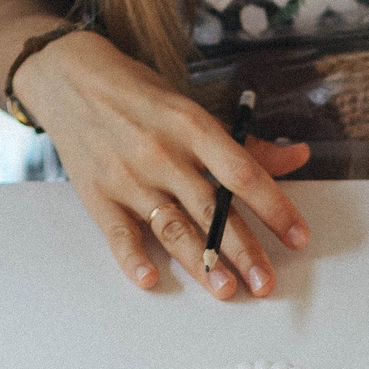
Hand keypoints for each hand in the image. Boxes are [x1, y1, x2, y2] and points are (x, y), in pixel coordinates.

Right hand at [21, 31, 311, 299]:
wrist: (70, 78)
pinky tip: (150, 280)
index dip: (274, 208)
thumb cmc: (141, 98)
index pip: (243, 174)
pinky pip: (119, 233)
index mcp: (193, 127)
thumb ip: (244, 144)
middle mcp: (163, 153)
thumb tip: (297, 157)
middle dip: (243, 251)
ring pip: (172, 227)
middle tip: (266, 284)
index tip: (298, 237)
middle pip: (211, 209)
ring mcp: (129, 176)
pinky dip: (133, 258)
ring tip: (226, 290)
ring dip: (201, 263)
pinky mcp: (98, 195)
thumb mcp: (193, 110)